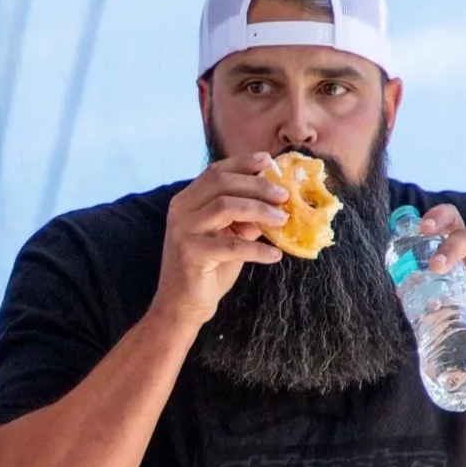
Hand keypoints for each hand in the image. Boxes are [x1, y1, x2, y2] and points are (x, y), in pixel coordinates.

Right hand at [152, 153, 286, 326]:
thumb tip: (277, 200)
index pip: (216, 172)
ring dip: (260, 210)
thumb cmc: (208, 269)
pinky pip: (231, 245)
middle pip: (222, 183)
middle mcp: (181, 211)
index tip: (269, 161)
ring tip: (283, 220)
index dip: (243, 163)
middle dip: (257, 186)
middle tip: (284, 196)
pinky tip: (274, 255)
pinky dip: (257, 250)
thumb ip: (246, 217)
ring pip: (226, 206)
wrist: (183, 305)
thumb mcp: (230, 236)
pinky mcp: (190, 254)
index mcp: (187, 201)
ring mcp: (183, 231)